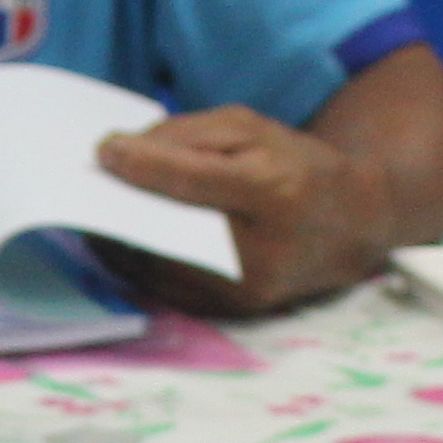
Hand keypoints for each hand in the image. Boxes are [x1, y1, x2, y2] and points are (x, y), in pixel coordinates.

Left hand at [92, 105, 385, 316]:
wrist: (357, 225)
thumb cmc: (297, 167)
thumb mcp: (252, 130)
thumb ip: (188, 136)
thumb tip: (121, 153)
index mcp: (273, 190)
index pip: (192, 181)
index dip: (141, 166)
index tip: (103, 152)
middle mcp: (261, 248)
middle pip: (168, 230)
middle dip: (119, 209)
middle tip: (86, 187)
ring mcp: (248, 288)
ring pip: (160, 266)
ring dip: (120, 241)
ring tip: (97, 213)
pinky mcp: (236, 312)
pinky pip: (169, 289)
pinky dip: (139, 265)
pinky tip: (122, 242)